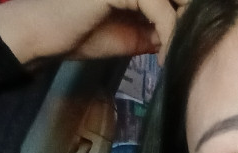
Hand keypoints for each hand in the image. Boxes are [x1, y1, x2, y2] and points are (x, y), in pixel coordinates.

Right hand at [0, 0, 189, 65]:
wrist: (44, 35)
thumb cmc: (81, 34)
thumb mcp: (132, 37)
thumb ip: (157, 31)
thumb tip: (184, 37)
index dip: (191, 17)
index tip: (192, 47)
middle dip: (193, 21)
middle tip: (191, 51)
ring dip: (183, 30)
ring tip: (174, 57)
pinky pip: (161, 9)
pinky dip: (169, 35)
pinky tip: (163, 59)